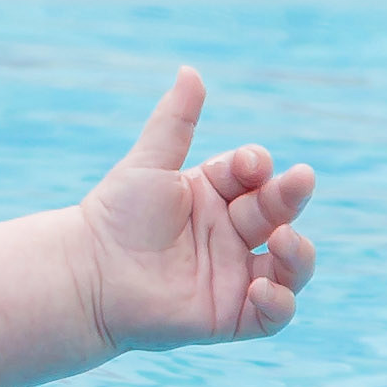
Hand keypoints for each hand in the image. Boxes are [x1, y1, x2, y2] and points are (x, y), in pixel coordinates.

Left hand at [77, 68, 318, 350]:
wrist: (86, 273)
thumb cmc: (114, 217)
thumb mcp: (148, 165)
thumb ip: (174, 121)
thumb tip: (190, 70)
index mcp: (215, 196)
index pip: (254, 175)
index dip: (257, 166)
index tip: (248, 163)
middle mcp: (231, 234)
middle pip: (278, 211)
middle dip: (291, 194)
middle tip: (300, 179)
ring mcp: (236, 275)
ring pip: (290, 264)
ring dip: (299, 251)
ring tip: (283, 239)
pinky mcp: (231, 315)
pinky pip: (273, 314)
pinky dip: (279, 303)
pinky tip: (262, 287)